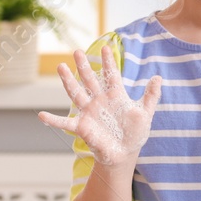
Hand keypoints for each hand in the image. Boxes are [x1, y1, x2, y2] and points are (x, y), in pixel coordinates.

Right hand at [38, 43, 161, 165]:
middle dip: (84, 66)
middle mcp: (99, 100)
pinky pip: (65, 123)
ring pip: (76, 93)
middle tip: (77, 51)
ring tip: (60, 67)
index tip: (105, 47)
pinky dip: (53, 120)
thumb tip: (158, 77)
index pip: (111, 74)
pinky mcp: (82, 127)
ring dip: (68, 81)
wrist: (124, 154)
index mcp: (115, 95)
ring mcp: (89, 112)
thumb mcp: (145, 113)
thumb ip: (151, 95)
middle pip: (89, 80)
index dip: (108, 62)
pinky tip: (41, 115)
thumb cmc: (134, 133)